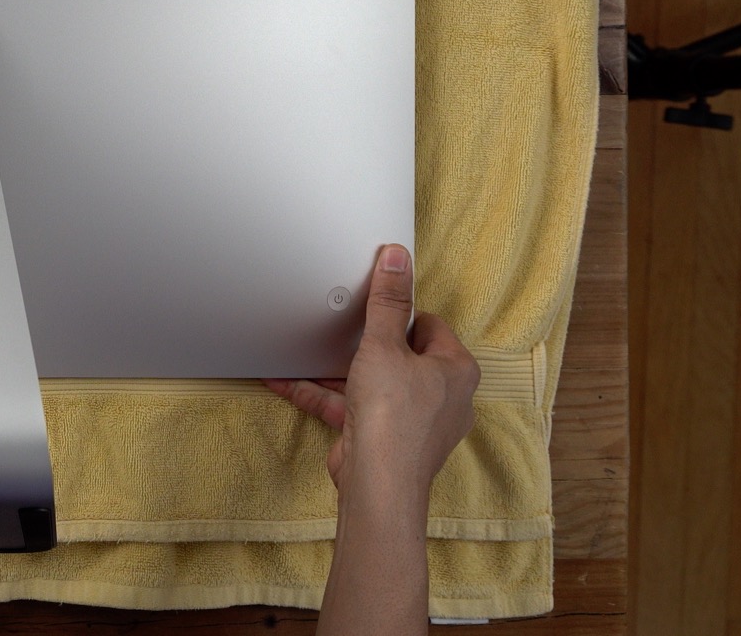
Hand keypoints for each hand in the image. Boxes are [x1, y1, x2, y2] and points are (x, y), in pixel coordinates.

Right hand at [265, 244, 479, 500]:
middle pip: (401, 355)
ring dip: (338, 370)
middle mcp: (441, 396)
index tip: (374, 304)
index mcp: (455, 370)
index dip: (400, 313)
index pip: (429, 326)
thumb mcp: (384, 346)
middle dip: (366, 342)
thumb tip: (397, 257)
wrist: (378, 483)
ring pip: (373, 383)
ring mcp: (412, 421)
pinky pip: (351, 407)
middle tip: (343, 325)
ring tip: (308, 349)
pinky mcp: (383, 438)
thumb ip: (386, 302)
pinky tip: (285, 380)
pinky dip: (322, 394)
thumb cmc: (395, 418)